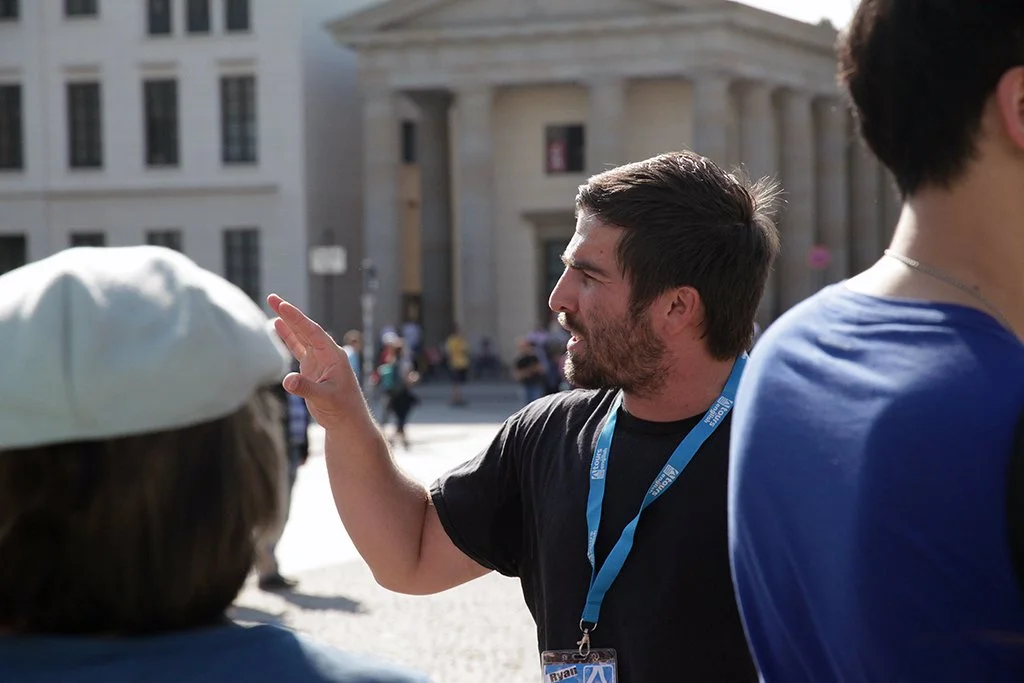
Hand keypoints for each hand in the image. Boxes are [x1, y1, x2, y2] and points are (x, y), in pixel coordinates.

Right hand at [268, 294, 359, 431]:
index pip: (313, 332)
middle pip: (306, 329)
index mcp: (334, 356)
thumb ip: (306, 389)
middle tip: (273, 297)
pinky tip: (279, 326)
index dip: (297, 319)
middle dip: (290, 314)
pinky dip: (289, 338)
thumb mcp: (324, 399)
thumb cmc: (342, 411)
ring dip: (288, 322)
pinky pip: (299, 349)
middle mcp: (327, 354)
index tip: (282, 306)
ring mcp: (320, 361)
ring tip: (274, 305)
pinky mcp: (313, 369)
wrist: (348, 423)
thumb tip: (288, 381)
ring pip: (302, 337)